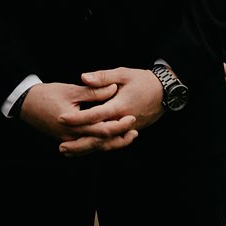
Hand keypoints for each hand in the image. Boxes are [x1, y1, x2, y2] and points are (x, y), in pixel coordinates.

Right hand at [18, 80, 126, 153]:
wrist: (26, 103)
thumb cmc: (47, 94)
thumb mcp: (71, 89)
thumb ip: (93, 91)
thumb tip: (114, 88)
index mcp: (74, 124)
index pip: (102, 129)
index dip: (119, 124)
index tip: (132, 117)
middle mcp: (72, 137)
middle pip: (101, 142)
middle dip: (119, 137)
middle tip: (134, 130)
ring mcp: (68, 141)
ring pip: (94, 148)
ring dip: (111, 144)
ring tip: (128, 137)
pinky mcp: (66, 141)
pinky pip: (86, 147)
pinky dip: (99, 144)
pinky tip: (109, 140)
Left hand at [51, 68, 165, 156]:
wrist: (165, 92)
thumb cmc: (143, 80)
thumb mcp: (123, 74)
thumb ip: (103, 77)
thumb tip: (83, 77)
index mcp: (119, 106)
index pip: (94, 115)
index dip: (77, 118)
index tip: (61, 118)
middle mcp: (122, 121)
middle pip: (98, 136)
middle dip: (79, 142)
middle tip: (61, 146)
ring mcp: (127, 129)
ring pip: (105, 143)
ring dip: (86, 148)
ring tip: (68, 151)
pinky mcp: (129, 131)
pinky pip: (112, 142)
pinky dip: (98, 146)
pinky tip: (85, 147)